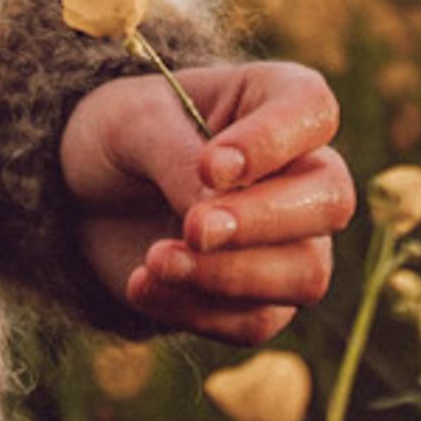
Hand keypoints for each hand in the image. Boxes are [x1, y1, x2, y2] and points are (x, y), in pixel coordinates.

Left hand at [60, 59, 352, 343]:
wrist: (89, 197)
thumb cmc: (124, 137)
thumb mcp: (132, 125)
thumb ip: (178, 159)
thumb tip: (214, 221)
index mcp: (275, 99)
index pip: (312, 110)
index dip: (273, 142)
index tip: (211, 168)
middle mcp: (300, 170)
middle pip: (330, 201)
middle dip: (261, 222)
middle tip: (193, 229)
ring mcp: (290, 240)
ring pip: (307, 274)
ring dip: (230, 276)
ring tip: (155, 260)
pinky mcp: (261, 298)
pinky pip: (256, 321)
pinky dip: (196, 310)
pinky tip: (143, 284)